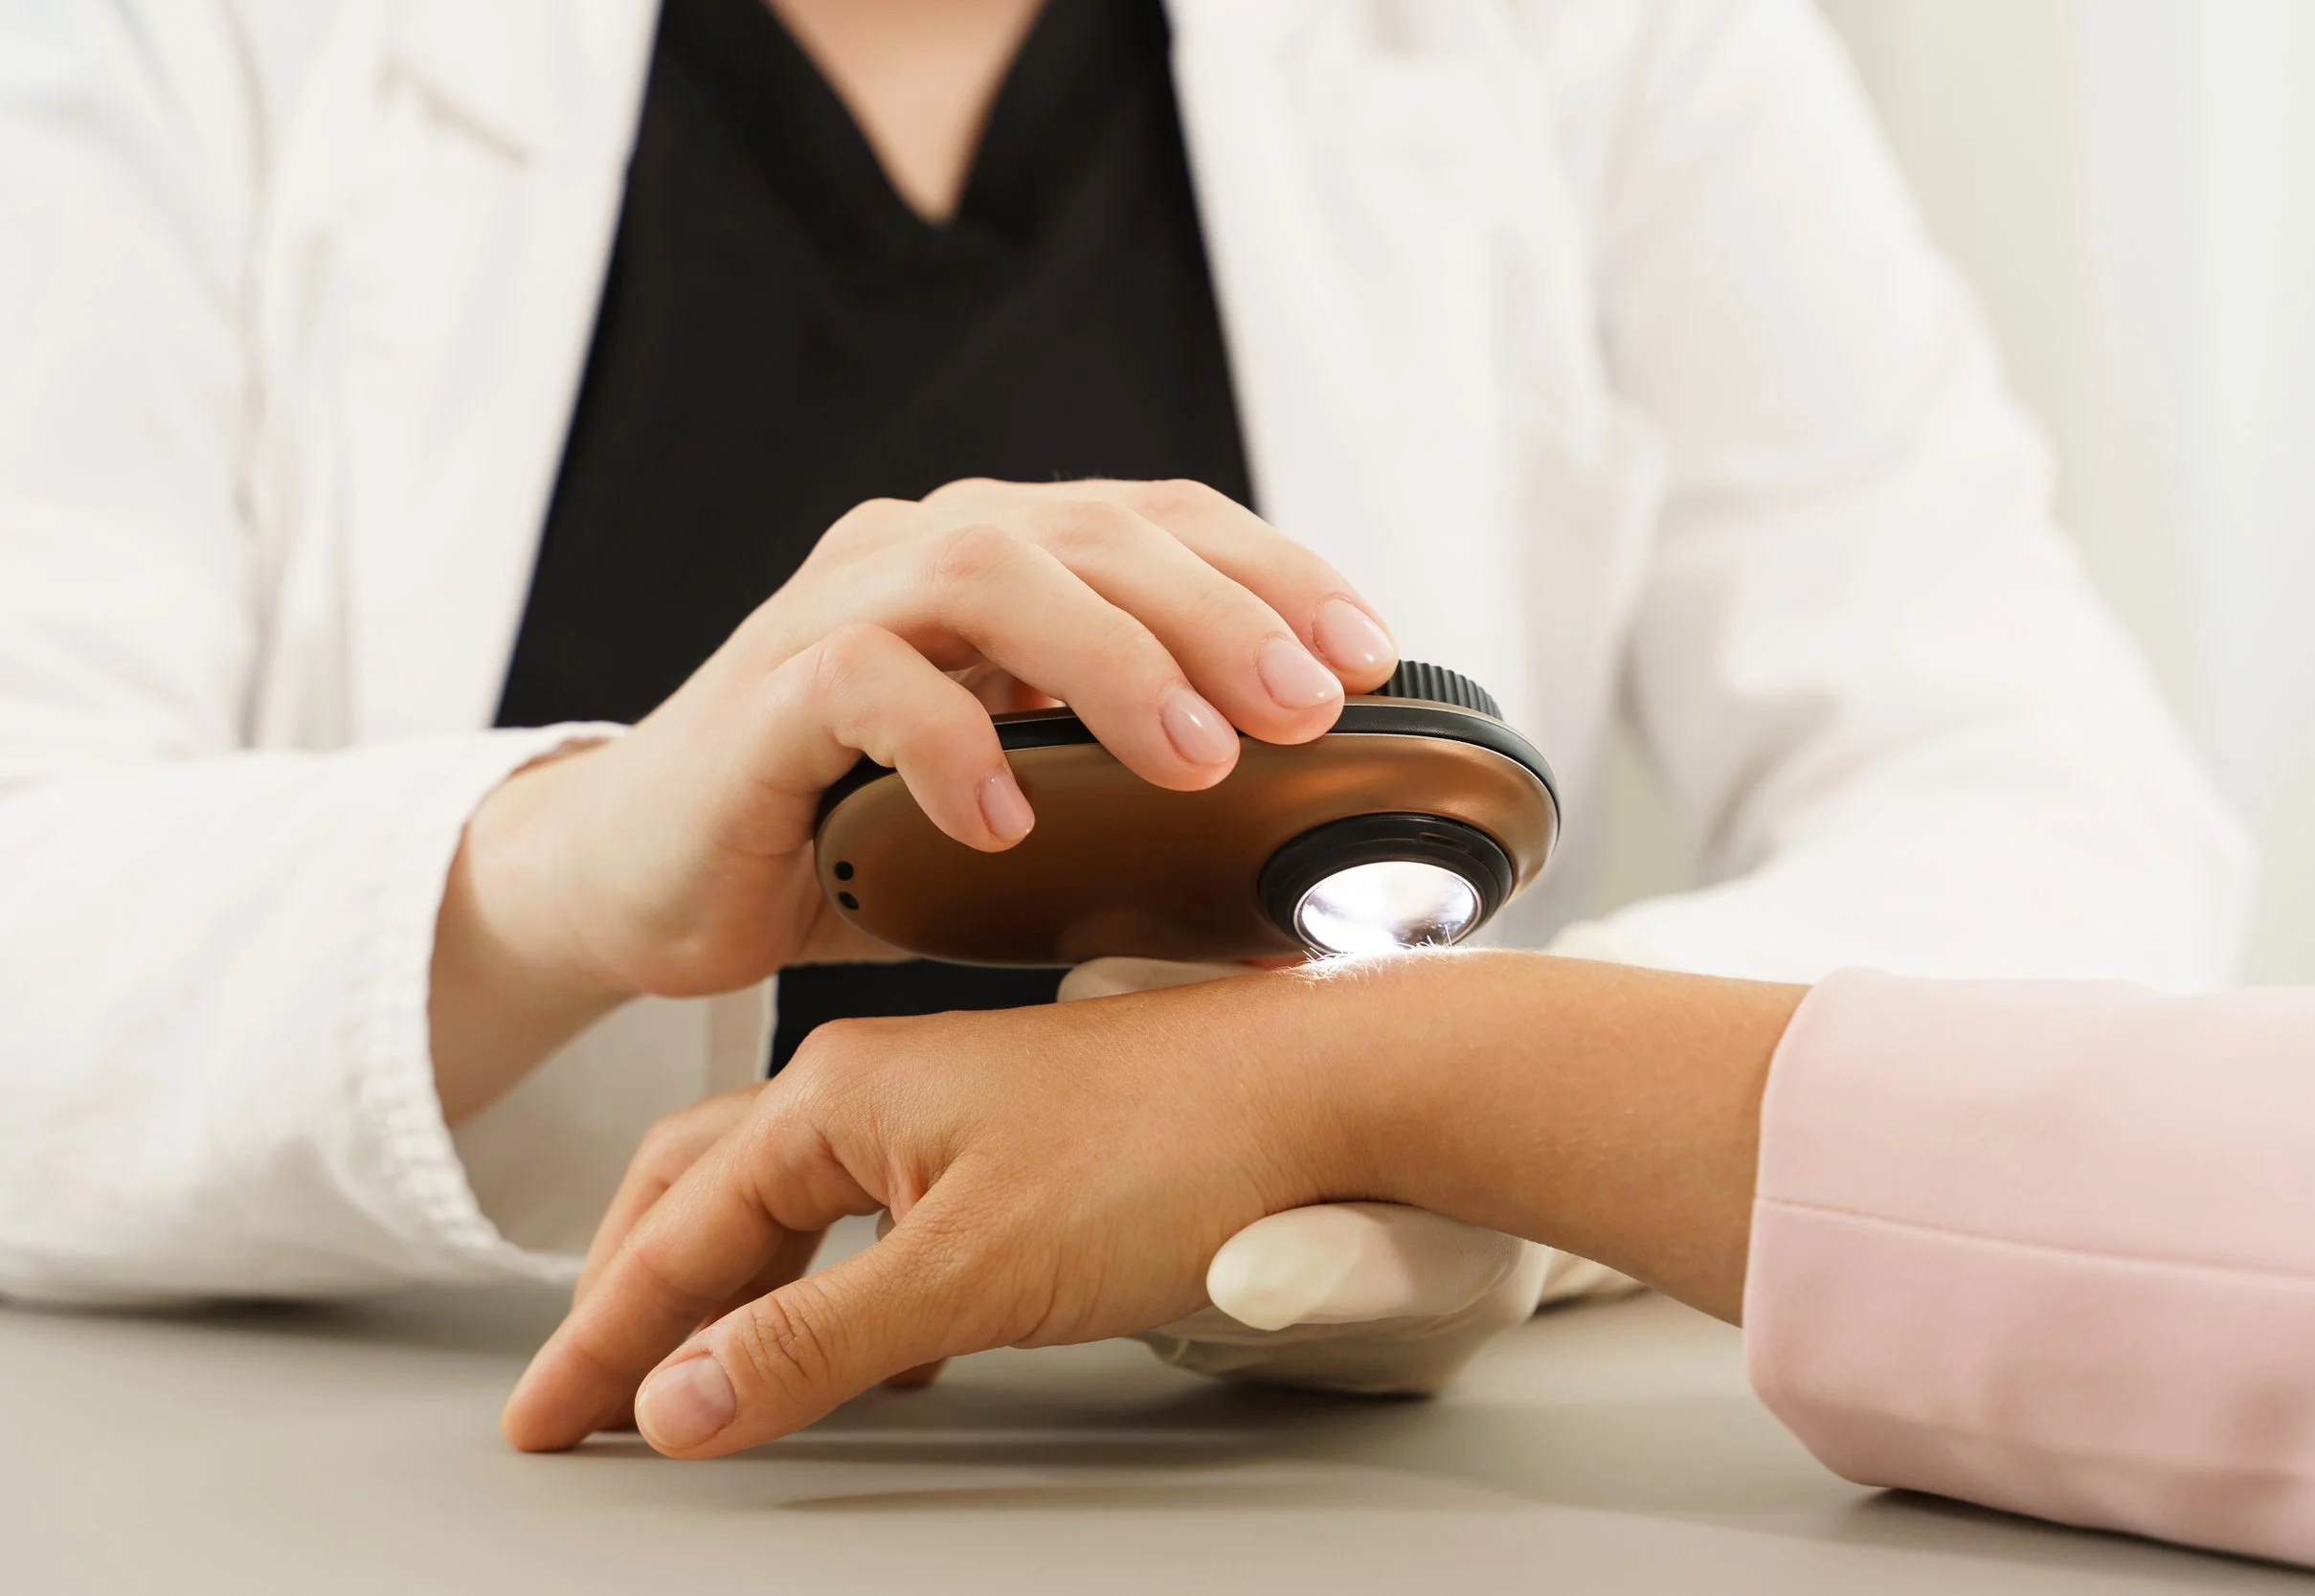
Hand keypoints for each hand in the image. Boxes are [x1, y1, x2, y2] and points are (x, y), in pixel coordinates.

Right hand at [432, 479, 1398, 1118]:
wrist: (644, 877)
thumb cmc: (846, 841)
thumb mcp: (1014, 823)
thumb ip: (1123, 830)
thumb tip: (1292, 928)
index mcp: (1002, 563)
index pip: (1159, 524)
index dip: (1275, 574)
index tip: (1371, 655)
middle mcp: (923, 553)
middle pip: (1095, 532)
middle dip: (1219, 614)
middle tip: (1305, 708)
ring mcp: (838, 610)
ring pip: (989, 577)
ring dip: (1108, 662)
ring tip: (1190, 760)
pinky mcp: (766, 694)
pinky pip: (862, 682)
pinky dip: (949, 743)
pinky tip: (1003, 822)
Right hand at [501, 951, 1802, 1456]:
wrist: (1335, 1088)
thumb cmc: (1171, 1155)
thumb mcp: (971, 1273)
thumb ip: (814, 1343)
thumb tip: (671, 1403)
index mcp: (840, 1097)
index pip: (676, 1231)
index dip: (601, 1337)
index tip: (542, 1417)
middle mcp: (879, 1083)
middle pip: (704, 1189)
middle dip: (630, 1293)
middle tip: (576, 1394)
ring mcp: (948, 1107)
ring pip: (789, 1199)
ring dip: (722, 1287)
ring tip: (682, 1372)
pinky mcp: (1010, 1142)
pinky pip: (870, 1212)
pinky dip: (821, 1281)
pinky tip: (856, 1345)